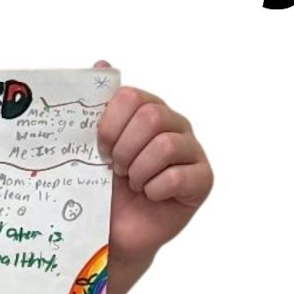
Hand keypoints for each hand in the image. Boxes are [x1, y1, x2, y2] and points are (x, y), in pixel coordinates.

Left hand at [94, 63, 211, 293]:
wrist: (114, 230)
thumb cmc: (104, 186)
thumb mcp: (91, 146)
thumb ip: (97, 105)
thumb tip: (102, 63)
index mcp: (148, 108)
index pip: (131, 96)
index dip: (110, 123)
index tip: (100, 148)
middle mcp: (174, 124)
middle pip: (151, 117)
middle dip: (125, 148)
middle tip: (117, 169)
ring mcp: (192, 151)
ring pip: (165, 145)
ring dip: (139, 171)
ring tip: (134, 184)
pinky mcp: (202, 179)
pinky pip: (178, 176)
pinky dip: (155, 190)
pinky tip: (151, 196)